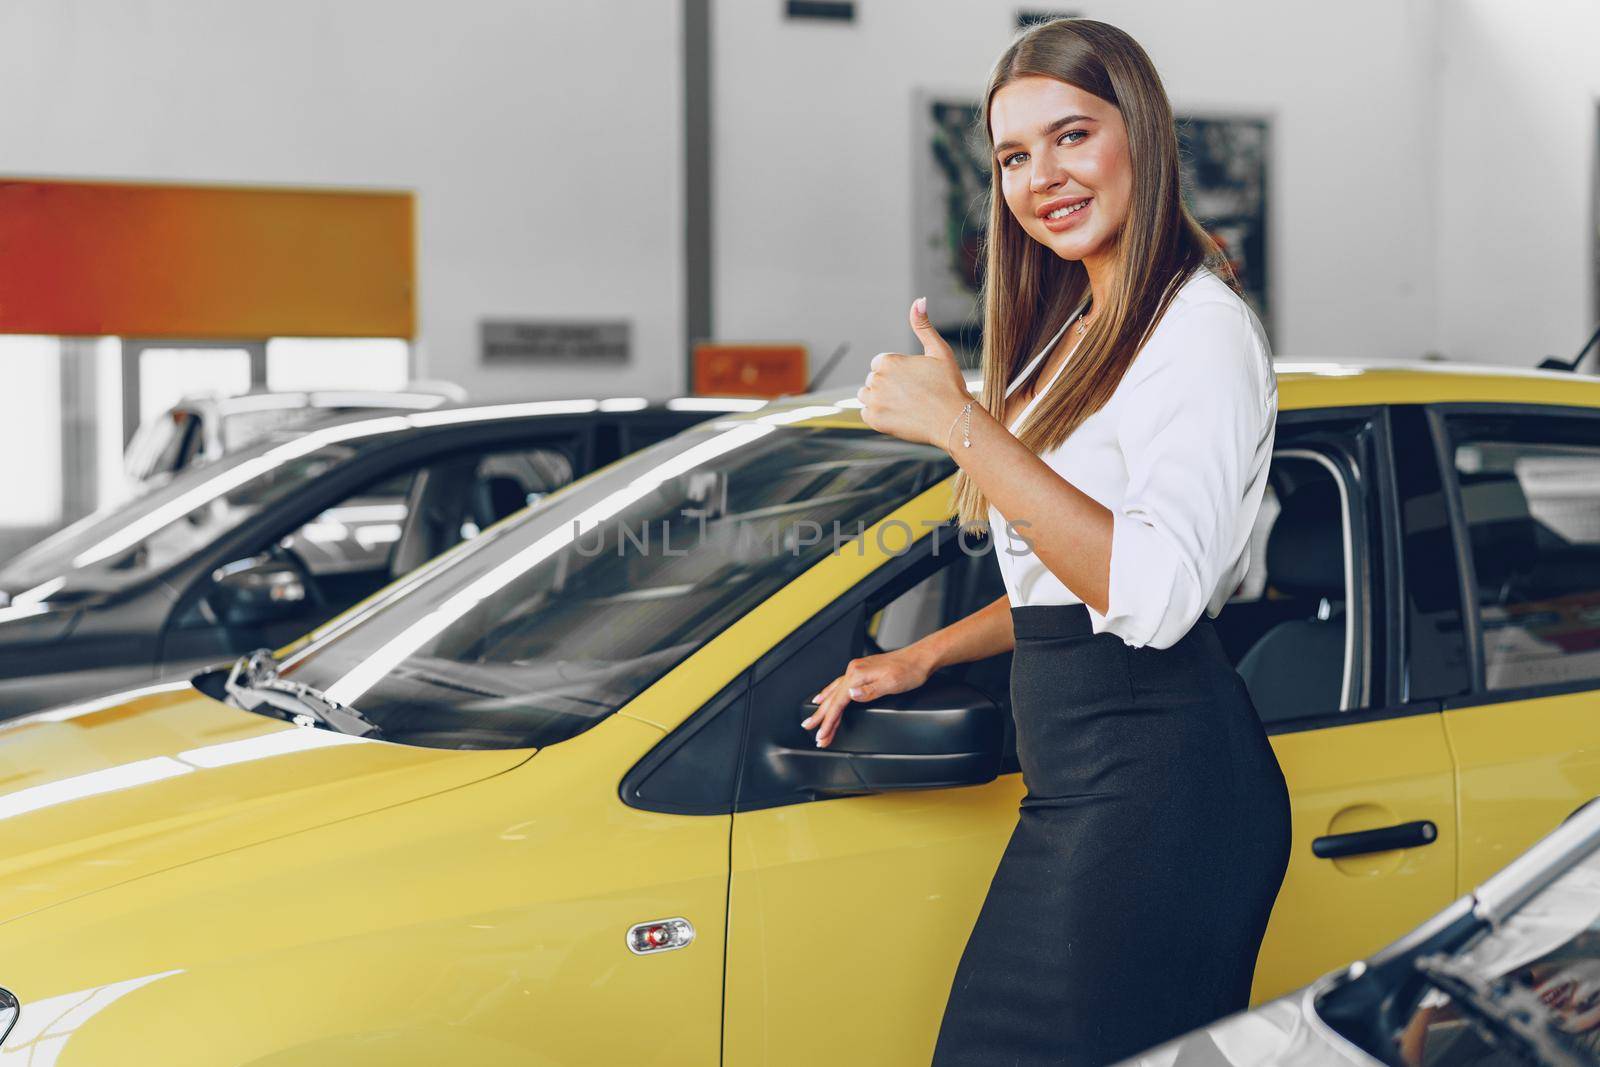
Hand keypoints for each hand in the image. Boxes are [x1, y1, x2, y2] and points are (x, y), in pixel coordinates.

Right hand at [801, 646, 933, 747]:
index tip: (822, 734)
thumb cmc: (910, 671)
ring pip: (834, 692)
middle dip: (821, 717)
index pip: (838, 702)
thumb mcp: (891, 683)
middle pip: (833, 698)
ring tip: (812, 718)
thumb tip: (850, 695)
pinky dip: (829, 693)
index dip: (829, 721)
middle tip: (810, 730)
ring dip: (823, 707)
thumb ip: (869, 691)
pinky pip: (839, 685)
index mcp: (858, 674)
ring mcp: (857, 670)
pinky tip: (825, 696)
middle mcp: (854, 670)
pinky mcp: (862, 671)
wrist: (921, 658)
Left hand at [858, 297, 971, 448]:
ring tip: (903, 405)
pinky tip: (897, 415)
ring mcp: (874, 401)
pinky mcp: (873, 420)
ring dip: (879, 399)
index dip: (897, 372)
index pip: (880, 363)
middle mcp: (877, 379)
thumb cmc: (949, 386)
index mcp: (888, 361)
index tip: (913, 381)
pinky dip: (878, 415)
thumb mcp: (938, 351)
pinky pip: (866, 414)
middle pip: (873, 379)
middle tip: (912, 395)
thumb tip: (919, 300)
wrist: (954, 421)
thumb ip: (923, 326)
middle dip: (888, 385)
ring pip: (866, 395)